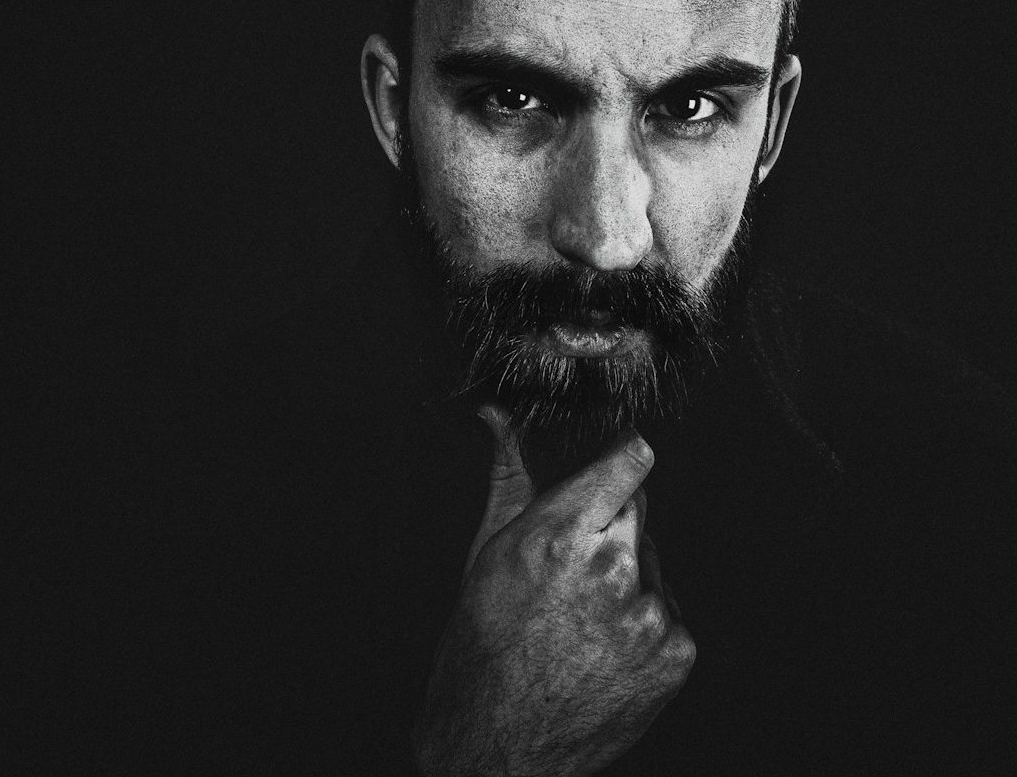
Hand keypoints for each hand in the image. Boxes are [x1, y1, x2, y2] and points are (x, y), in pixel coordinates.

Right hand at [414, 405, 694, 776]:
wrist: (497, 744)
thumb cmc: (483, 642)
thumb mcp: (487, 551)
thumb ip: (508, 474)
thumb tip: (496, 414)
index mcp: (562, 534)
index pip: (630, 460)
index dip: (623, 457)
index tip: (621, 456)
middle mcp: (613, 568)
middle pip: (637, 507)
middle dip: (610, 521)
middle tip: (574, 560)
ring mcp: (648, 615)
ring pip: (650, 560)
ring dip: (627, 574)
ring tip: (583, 613)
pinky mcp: (674, 654)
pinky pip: (666, 610)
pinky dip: (643, 621)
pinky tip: (603, 644)